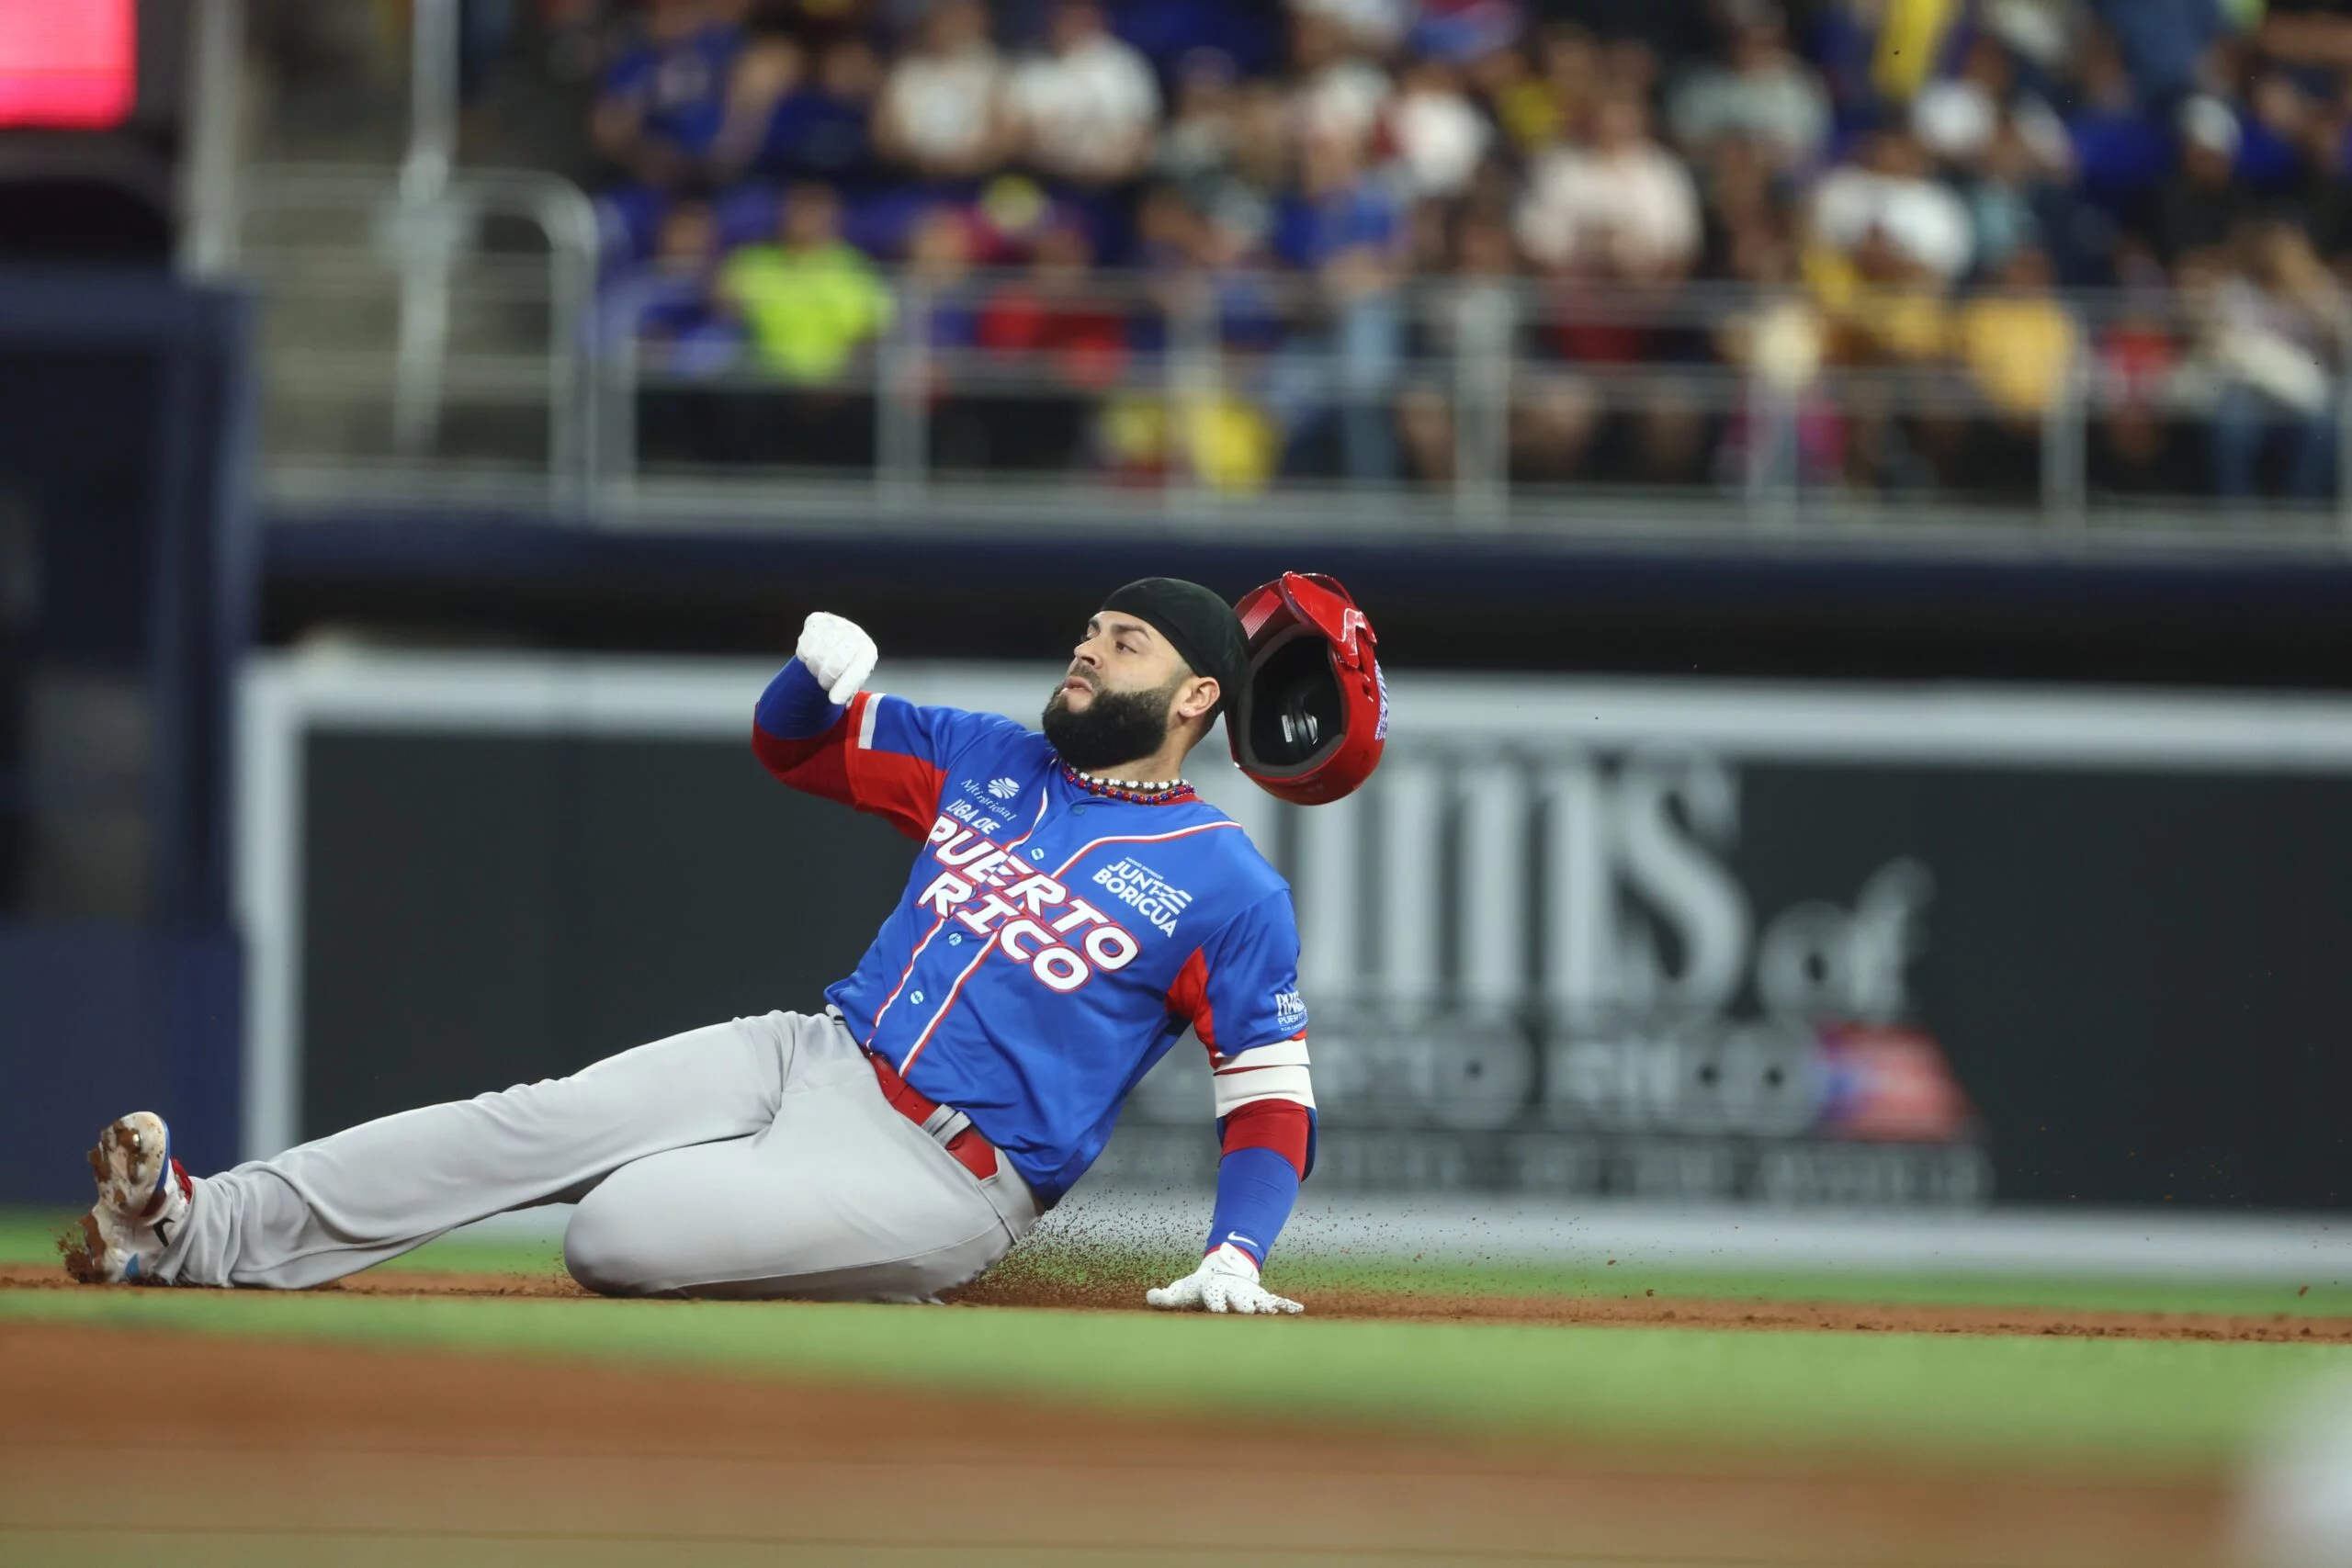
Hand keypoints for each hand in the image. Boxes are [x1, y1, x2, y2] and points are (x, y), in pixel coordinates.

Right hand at [797, 612, 877, 705]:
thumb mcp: (853, 678)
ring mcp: (835, 624)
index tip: (835, 699)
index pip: (857, 670)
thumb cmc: (847, 665)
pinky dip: (805, 655)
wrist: (838, 640)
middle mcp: (854, 633)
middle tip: (825, 683)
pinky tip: (812, 655)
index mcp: (867, 651)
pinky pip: (804, 643)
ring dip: (814, 668)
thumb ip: (849, 689)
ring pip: (816, 655)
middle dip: (826, 679)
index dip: (844, 687)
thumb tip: (837, 698)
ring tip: (819, 668)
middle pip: (835, 663)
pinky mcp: (817, 620)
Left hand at [1145, 1243, 1302, 1315]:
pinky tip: (1299, 1310)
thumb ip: (1166, 1297)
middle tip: (1246, 1312)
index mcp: (1213, 1289)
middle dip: (1243, 1305)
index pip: (1214, 1297)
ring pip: (1259, 1300)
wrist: (1222, 1272)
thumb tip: (1150, 1296)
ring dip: (1265, 1306)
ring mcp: (1250, 1294)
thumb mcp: (1181, 1290)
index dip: (1216, 1303)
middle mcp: (1233, 1291)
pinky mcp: (1262, 1297)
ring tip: (1271, 1311)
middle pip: (1240, 1299)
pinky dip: (1288, 1305)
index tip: (1219, 1311)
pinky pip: (1278, 1301)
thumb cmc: (1198, 1288)